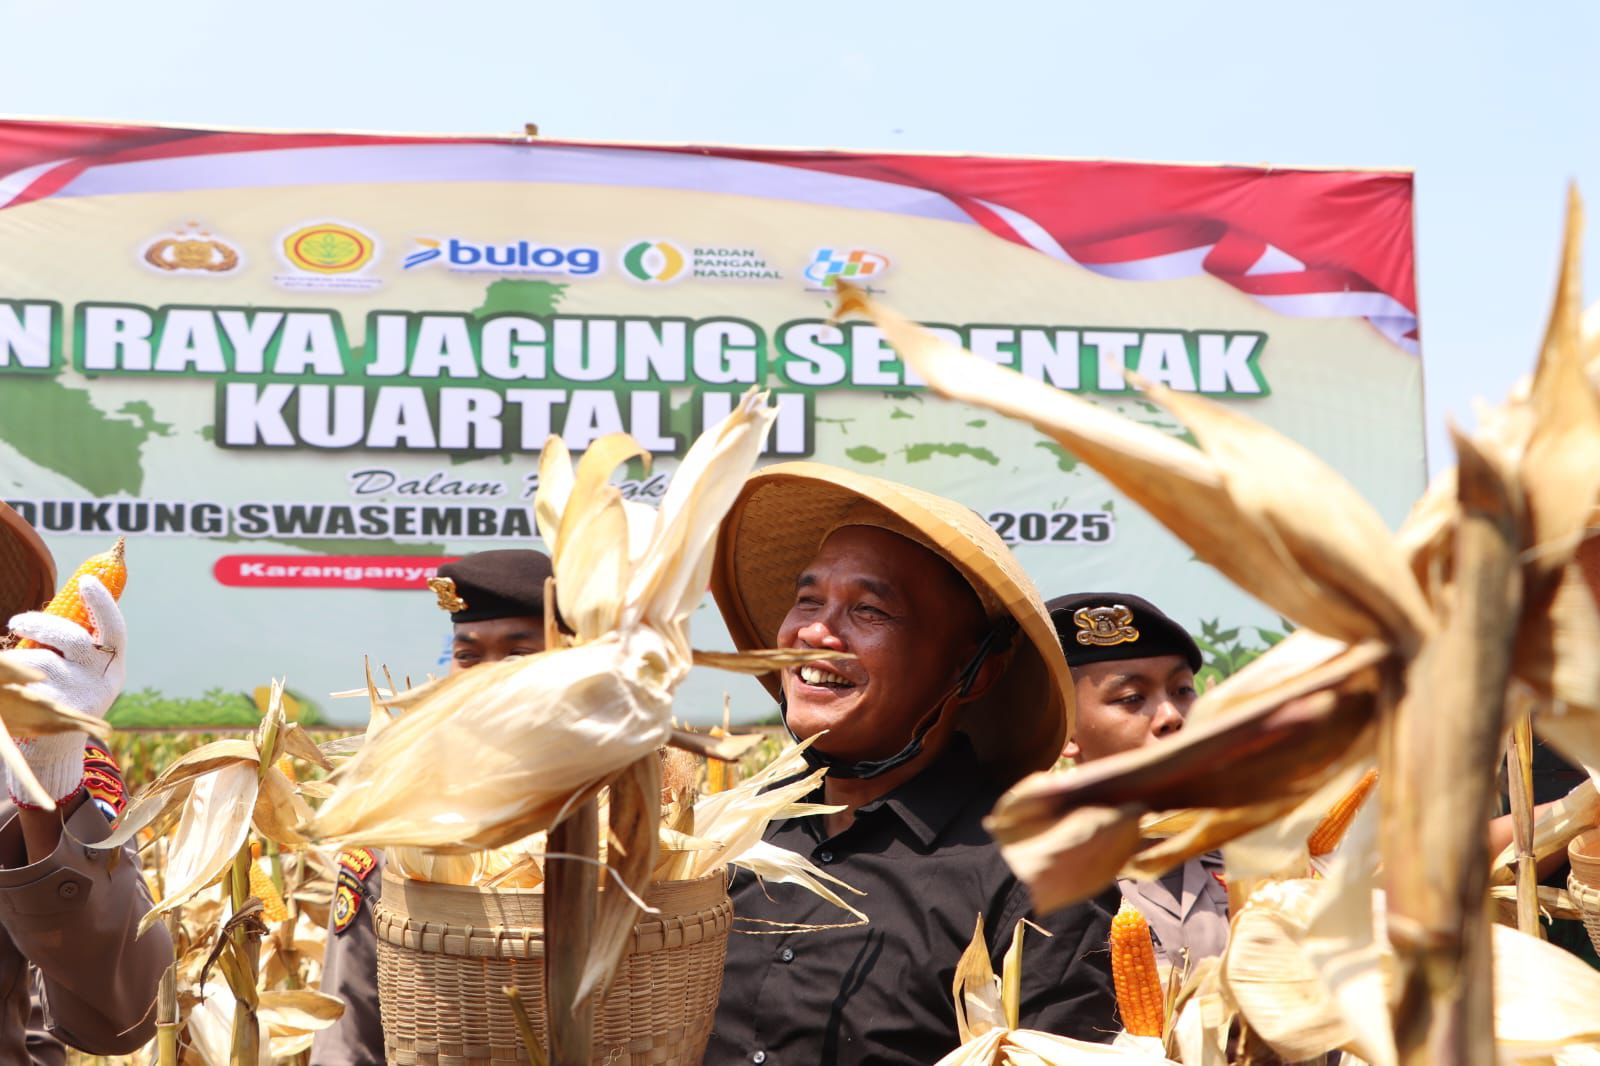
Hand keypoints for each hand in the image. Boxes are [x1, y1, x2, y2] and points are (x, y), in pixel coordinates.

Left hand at [5, 576, 125, 805]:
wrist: (54, 748)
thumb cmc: (65, 694)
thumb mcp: (81, 669)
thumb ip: (77, 641)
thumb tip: (65, 597)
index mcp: (112, 664)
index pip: (114, 628)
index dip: (102, 603)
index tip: (85, 581)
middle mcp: (101, 680)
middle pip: (73, 639)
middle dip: (41, 623)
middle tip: (16, 621)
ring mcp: (77, 697)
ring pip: (41, 661)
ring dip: (19, 656)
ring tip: (11, 664)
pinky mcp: (51, 712)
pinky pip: (23, 682)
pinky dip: (12, 675)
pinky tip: (11, 683)